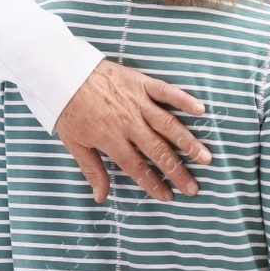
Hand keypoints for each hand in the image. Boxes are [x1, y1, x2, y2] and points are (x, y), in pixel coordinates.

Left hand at [56, 60, 211, 203]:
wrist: (63, 73)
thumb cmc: (69, 109)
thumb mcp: (74, 143)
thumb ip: (91, 170)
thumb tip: (100, 197)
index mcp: (111, 139)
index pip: (137, 167)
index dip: (153, 184)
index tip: (167, 196)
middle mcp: (128, 122)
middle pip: (158, 151)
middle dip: (177, 171)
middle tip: (193, 187)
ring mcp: (137, 102)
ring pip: (168, 125)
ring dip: (189, 142)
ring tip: (206, 157)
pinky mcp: (141, 83)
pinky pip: (166, 92)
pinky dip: (184, 99)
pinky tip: (201, 110)